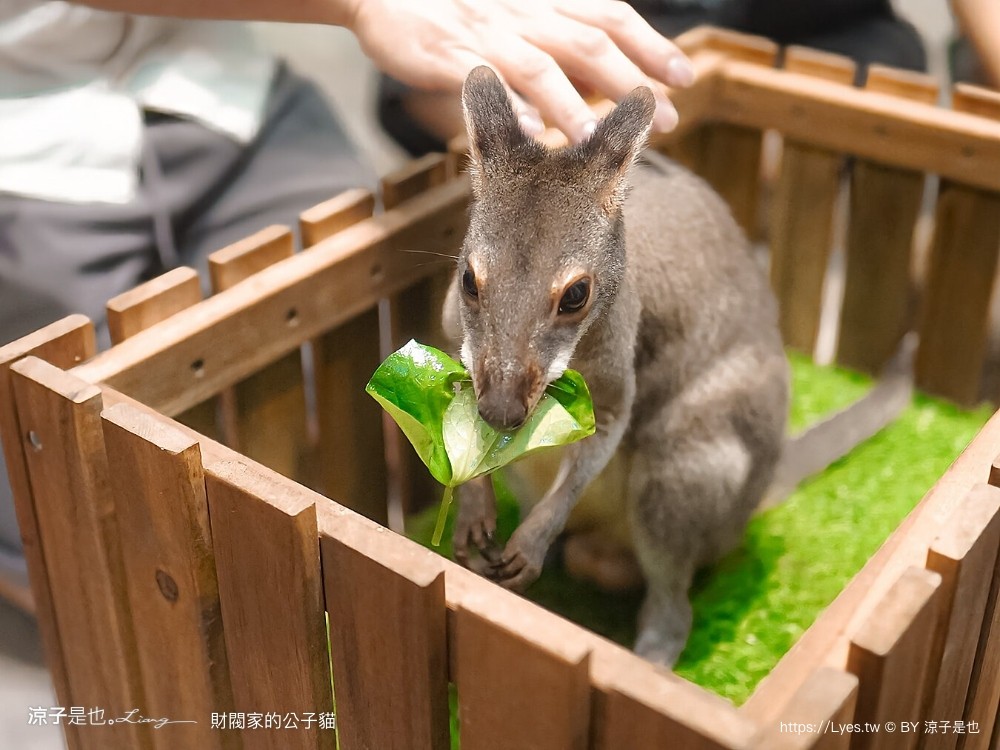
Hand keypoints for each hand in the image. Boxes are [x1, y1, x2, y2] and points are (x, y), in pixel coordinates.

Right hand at [346, 0, 693, 142]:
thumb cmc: (451, 8)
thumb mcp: (513, 17)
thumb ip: (555, 43)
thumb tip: (602, 80)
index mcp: (541, 3)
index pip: (609, 16)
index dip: (651, 44)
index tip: (684, 75)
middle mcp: (522, 14)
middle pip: (588, 43)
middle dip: (631, 83)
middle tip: (666, 120)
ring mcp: (485, 34)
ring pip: (539, 66)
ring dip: (573, 106)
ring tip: (598, 143)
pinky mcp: (447, 55)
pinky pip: (483, 83)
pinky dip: (507, 109)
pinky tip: (526, 136)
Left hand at [453, 476, 501, 568]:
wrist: (475, 478)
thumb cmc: (467, 493)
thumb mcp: (463, 512)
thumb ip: (465, 526)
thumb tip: (470, 539)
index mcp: (458, 524)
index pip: (456, 547)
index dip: (460, 560)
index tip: (466, 567)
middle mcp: (465, 525)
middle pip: (463, 550)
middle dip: (471, 563)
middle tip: (480, 571)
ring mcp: (477, 521)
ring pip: (481, 545)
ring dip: (487, 555)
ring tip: (495, 561)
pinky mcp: (490, 517)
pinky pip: (492, 534)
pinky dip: (495, 542)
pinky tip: (501, 547)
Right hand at [488, 515, 549, 591]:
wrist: (541, 528)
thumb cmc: (535, 547)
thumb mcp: (532, 563)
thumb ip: (521, 574)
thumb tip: (505, 584)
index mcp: (533, 575)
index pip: (516, 588)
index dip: (503, 589)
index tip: (493, 589)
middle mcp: (529, 570)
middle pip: (509, 583)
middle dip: (497, 583)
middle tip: (486, 582)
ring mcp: (522, 559)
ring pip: (504, 572)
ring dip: (493, 572)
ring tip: (485, 571)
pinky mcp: (515, 548)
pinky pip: (501, 560)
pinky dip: (494, 562)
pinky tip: (489, 561)